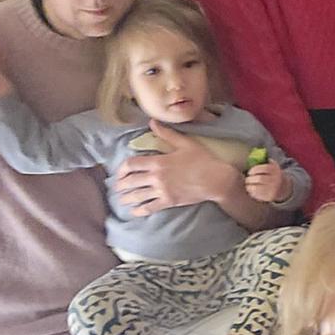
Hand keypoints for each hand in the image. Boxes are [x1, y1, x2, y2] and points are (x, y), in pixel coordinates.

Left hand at [113, 120, 239, 216]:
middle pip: (130, 181)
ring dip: (126, 198)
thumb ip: (166, 133)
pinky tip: (134, 211)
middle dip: (121, 185)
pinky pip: (149, 207)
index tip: (120, 171)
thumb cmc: (203, 160)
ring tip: (122, 200)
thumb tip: (152, 122)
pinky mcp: (168, 202)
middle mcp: (156, 177)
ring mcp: (162, 190)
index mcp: (158, 161)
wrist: (217, 180)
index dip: (122, 168)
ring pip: (137, 196)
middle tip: (117, 187)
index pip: (131, 164)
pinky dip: (140, 210)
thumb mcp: (185, 143)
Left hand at [244, 161, 289, 203]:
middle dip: (250, 179)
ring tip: (248, 185)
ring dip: (249, 186)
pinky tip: (251, 191)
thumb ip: (264, 161)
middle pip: (260, 179)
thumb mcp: (272, 166)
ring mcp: (273, 189)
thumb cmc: (273, 174)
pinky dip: (252, 193)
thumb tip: (251, 157)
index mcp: (276, 170)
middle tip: (247, 180)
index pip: (265, 168)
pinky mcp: (270, 197)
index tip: (249, 172)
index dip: (254, 170)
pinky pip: (258, 195)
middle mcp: (276, 180)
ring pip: (257, 188)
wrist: (284, 187)